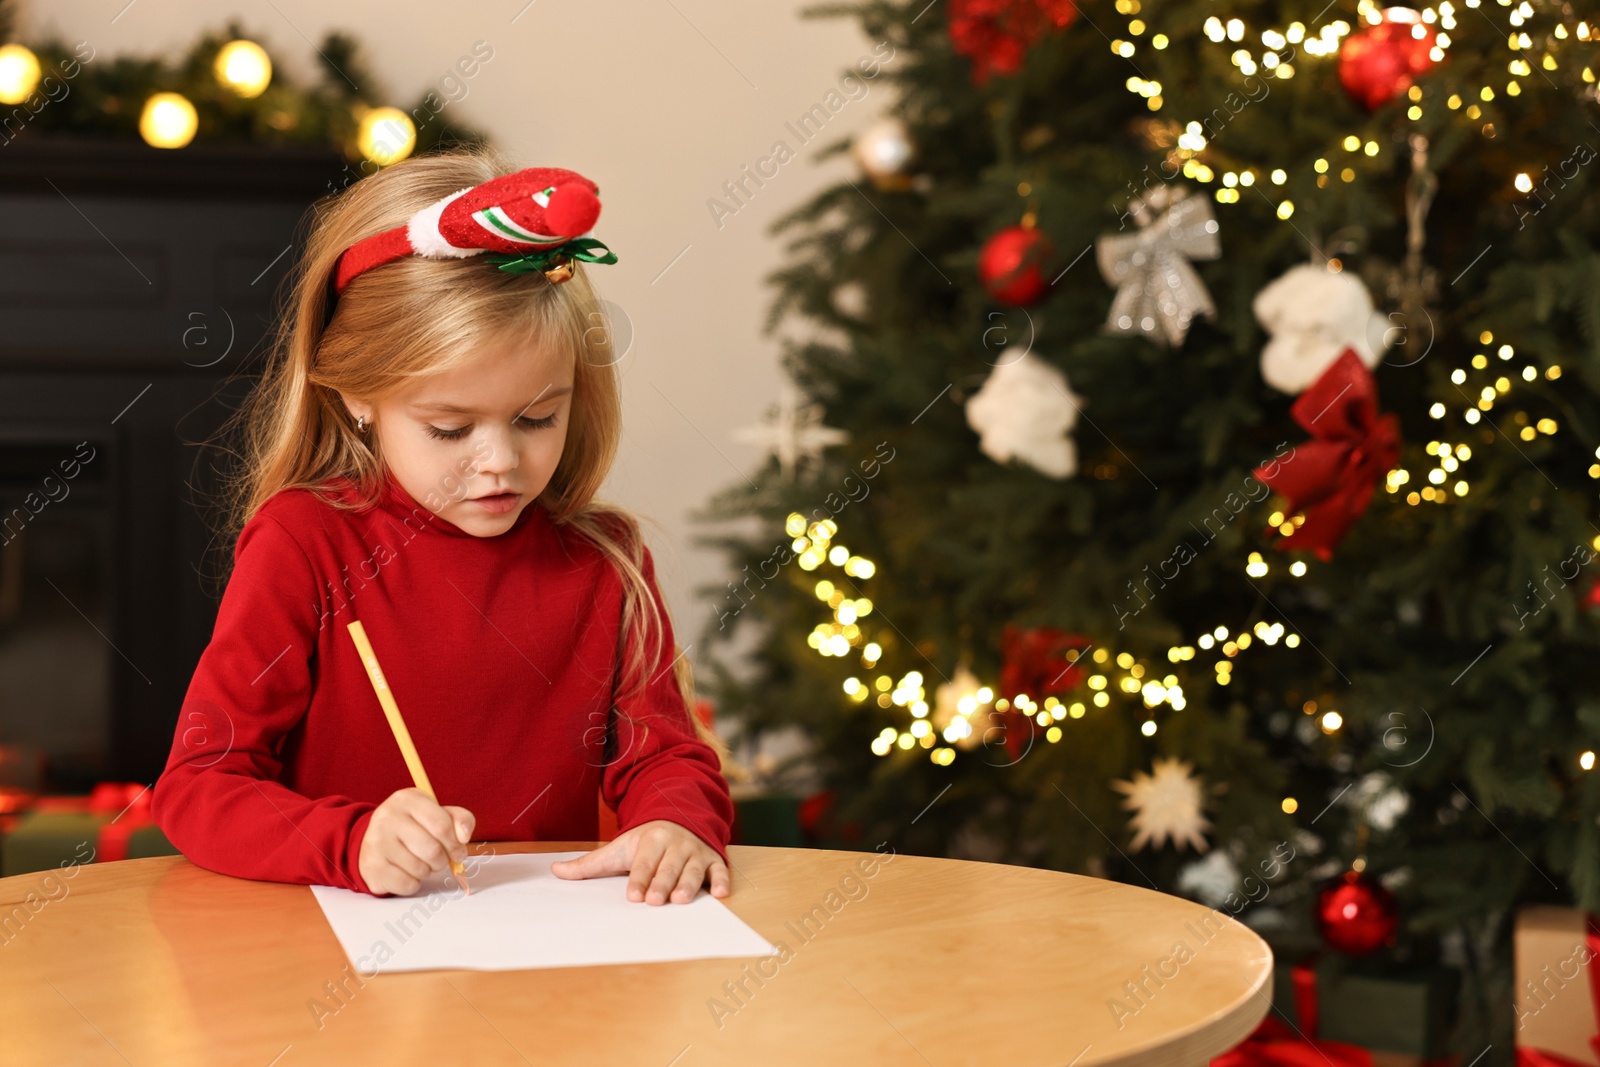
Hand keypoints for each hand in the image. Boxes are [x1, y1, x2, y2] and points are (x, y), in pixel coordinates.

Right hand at [357, 787, 474, 896]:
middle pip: (433, 850)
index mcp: (407, 799)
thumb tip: (463, 837)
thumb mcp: (438, 814)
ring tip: (420, 862)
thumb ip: (460, 820)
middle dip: (443, 860)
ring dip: (428, 871)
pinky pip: (407, 884)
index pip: (442, 825)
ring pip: (420, 869)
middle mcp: (388, 817)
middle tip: (439, 859)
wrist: (375, 842)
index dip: (456, 843)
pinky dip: (414, 883)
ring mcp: (376, 842)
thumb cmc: (414, 827)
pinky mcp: (372, 867)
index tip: (458, 850)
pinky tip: (407, 872)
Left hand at [550, 819, 729, 904]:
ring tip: (681, 900)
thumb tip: (554, 871)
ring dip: (689, 884)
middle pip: (668, 866)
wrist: (678, 816)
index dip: (639, 877)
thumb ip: (589, 864)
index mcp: (650, 839)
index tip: (633, 894)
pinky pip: (720, 869)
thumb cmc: (645, 841)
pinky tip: (721, 894)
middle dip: (662, 883)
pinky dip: (722, 881)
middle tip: (655, 900)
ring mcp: (696, 851)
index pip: (643, 861)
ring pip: (693, 869)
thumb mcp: (618, 848)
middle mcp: (675, 843)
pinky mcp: (713, 859)